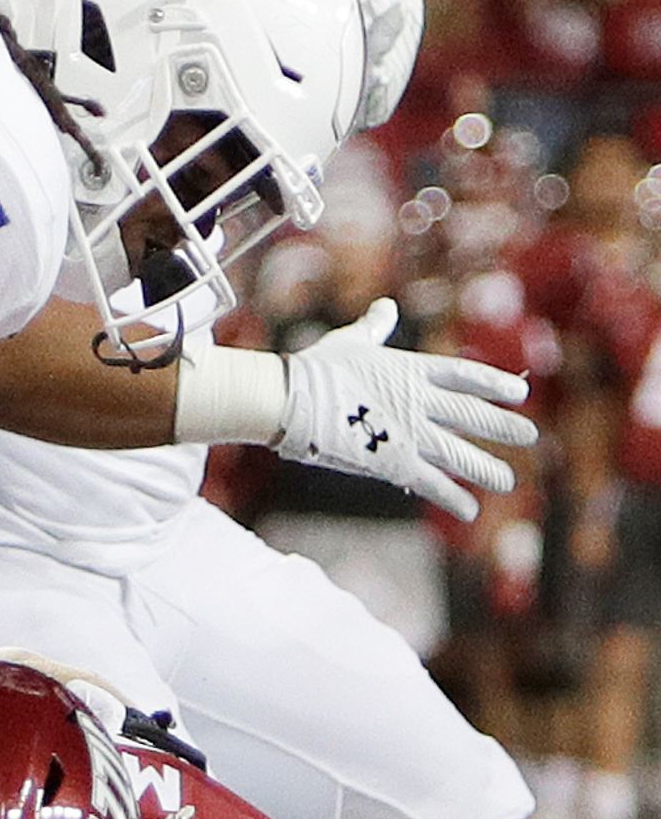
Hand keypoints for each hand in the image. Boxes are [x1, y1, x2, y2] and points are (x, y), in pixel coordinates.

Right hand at [276, 301, 531, 519]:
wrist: (290, 399)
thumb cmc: (314, 368)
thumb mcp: (348, 342)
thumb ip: (374, 328)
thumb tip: (385, 308)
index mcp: (412, 369)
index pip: (467, 375)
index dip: (496, 384)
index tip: (519, 393)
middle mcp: (421, 401)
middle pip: (473, 416)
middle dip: (503, 427)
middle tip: (529, 437)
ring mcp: (410, 433)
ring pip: (460, 454)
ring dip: (485, 468)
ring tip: (506, 481)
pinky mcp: (392, 461)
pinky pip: (431, 482)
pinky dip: (452, 497)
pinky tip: (469, 510)